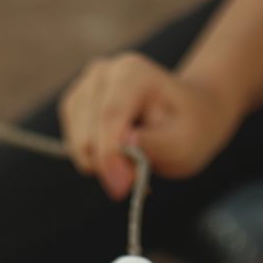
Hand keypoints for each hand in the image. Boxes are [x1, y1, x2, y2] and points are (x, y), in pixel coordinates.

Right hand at [58, 51, 240, 198]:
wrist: (187, 115)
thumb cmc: (188, 129)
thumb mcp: (184, 143)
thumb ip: (155, 144)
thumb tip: (125, 143)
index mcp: (132, 73)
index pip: (109, 117)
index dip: (110, 157)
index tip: (122, 189)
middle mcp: (102, 73)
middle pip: (88, 134)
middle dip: (109, 167)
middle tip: (137, 179)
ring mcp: (85, 88)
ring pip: (77, 144)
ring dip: (101, 166)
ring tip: (133, 163)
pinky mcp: (75, 107)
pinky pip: (73, 147)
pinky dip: (93, 162)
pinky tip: (118, 158)